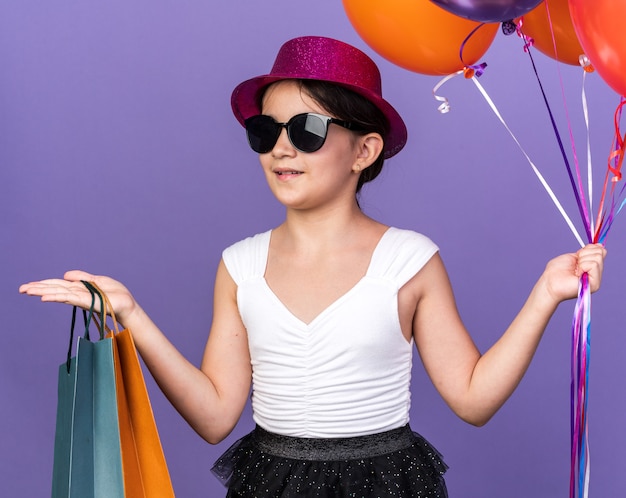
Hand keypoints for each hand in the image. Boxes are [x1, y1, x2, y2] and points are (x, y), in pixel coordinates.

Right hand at [19, 270, 137, 325]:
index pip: (57, 285)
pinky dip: (56, 297)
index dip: (43, 284)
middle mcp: (77, 293)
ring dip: (42, 291)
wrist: (126, 304)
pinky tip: (44, 297)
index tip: (27, 286)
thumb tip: (65, 274)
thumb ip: (81, 276)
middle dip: (37, 288)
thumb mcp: (97, 280)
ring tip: (27, 291)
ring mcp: (80, 298)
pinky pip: (68, 298)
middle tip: (20, 289)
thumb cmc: (114, 294)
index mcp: (78, 288)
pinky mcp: (86, 301)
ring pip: (58, 293)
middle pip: (54, 289)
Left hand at [542, 244, 606, 302]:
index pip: (600, 251)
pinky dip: (583, 266)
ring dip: (582, 261)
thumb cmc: (556, 271)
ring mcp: (596, 279)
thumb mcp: (572, 257)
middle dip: (584, 254)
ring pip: (597, 258)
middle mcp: (595, 273)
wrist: (549, 283)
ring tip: (575, 270)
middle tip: (575, 264)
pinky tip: (577, 274)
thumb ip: (586, 252)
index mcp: (590, 266)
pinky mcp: (595, 283)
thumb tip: (600, 245)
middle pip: (600, 253)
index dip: (589, 248)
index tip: (578, 255)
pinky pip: (594, 265)